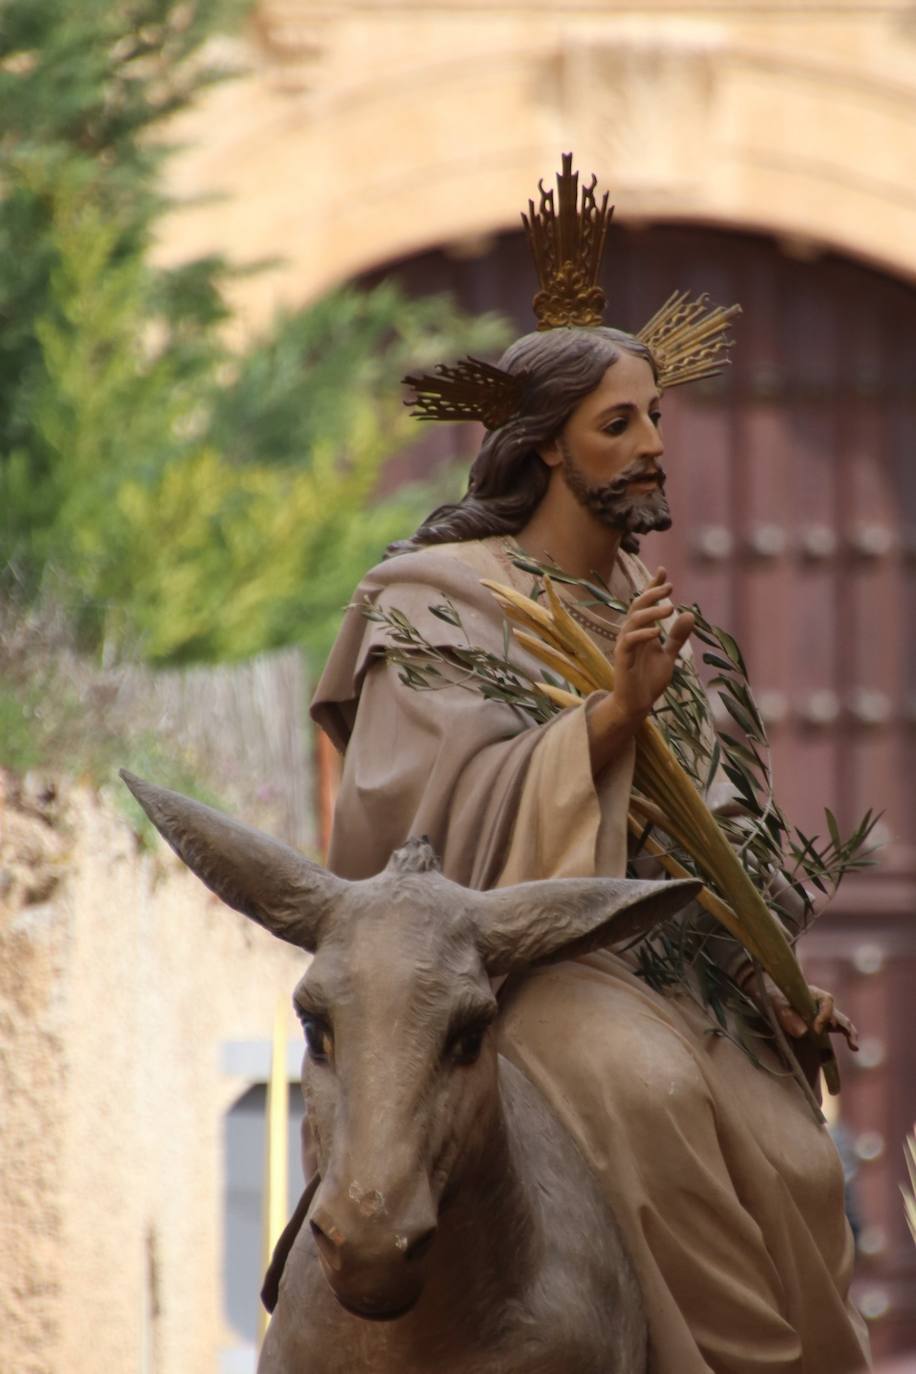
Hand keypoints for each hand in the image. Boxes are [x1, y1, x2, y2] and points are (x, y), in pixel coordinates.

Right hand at [609, 567, 693, 725]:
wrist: (637, 705)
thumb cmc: (649, 681)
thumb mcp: (668, 656)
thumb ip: (677, 637)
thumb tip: (691, 615)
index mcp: (641, 632)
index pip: (645, 604)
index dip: (653, 587)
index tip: (663, 571)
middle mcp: (631, 634)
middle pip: (638, 606)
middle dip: (652, 594)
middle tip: (670, 587)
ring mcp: (625, 646)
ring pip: (633, 620)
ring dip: (651, 612)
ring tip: (670, 608)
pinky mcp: (622, 659)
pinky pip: (629, 641)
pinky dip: (642, 634)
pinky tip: (657, 632)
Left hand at [747, 974, 858, 1050]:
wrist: (768, 992)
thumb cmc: (773, 994)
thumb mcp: (774, 1001)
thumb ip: (786, 1015)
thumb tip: (802, 1032)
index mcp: (811, 993)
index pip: (827, 1001)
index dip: (825, 1015)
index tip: (816, 1029)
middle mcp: (820, 1004)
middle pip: (837, 1013)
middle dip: (844, 1027)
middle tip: (850, 1043)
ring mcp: (821, 1015)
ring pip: (841, 1022)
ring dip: (848, 1033)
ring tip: (854, 1046)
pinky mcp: (819, 1025)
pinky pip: (834, 1031)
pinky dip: (843, 1038)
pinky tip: (850, 1048)